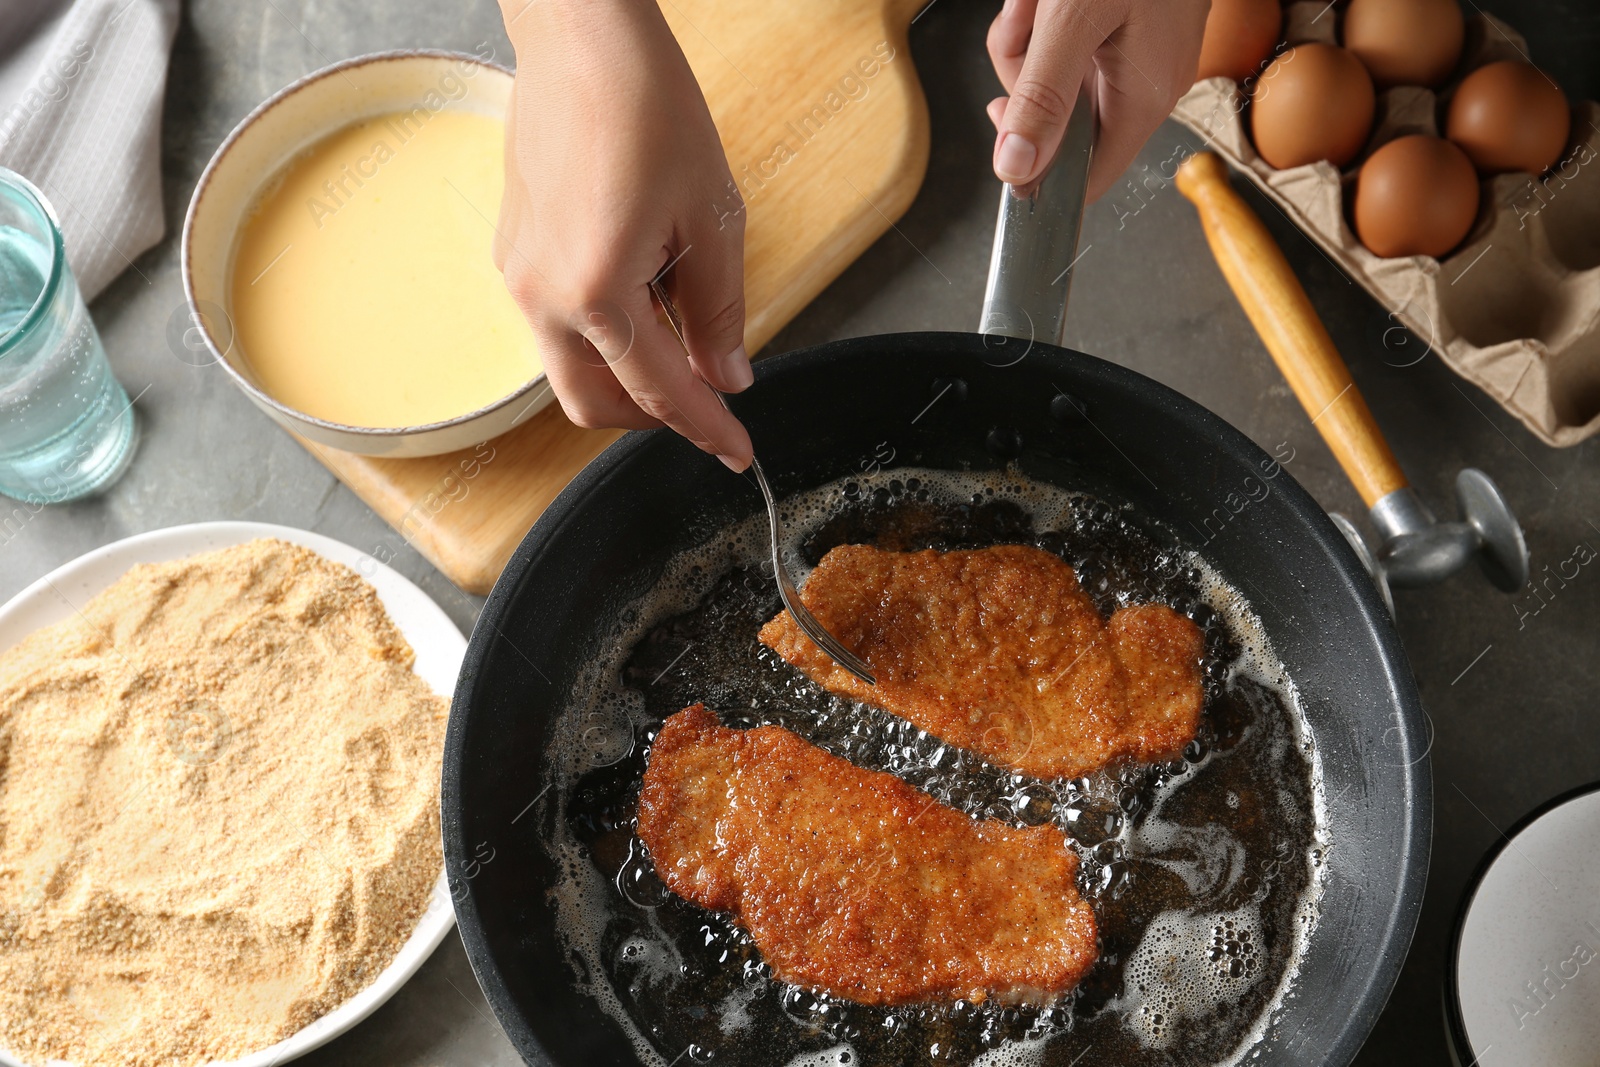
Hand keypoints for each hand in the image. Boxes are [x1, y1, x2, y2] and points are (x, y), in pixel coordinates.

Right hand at [495, 0, 753, 469]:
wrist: (582, 40)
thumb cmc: (648, 107)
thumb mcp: (712, 217)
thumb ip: (719, 311)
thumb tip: (726, 375)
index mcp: (595, 291)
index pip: (660, 391)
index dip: (707, 427)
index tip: (737, 452)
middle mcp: (542, 296)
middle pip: (594, 404)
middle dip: (653, 416)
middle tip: (709, 402)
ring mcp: (519, 276)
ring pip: (571, 369)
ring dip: (627, 375)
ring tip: (682, 329)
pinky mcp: (514, 254)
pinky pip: (556, 326)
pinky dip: (603, 335)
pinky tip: (645, 293)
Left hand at [986, 0, 1207, 199]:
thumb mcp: (1074, 19)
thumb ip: (1043, 95)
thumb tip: (1016, 168)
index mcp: (1140, 101)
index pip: (1085, 180)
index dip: (1039, 172)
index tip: (1004, 139)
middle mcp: (1141, 88)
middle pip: (1056, 120)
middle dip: (1024, 71)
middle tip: (1026, 23)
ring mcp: (1133, 57)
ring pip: (1051, 75)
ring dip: (1028, 33)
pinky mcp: (1123, 30)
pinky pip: (1064, 42)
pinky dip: (1043, 15)